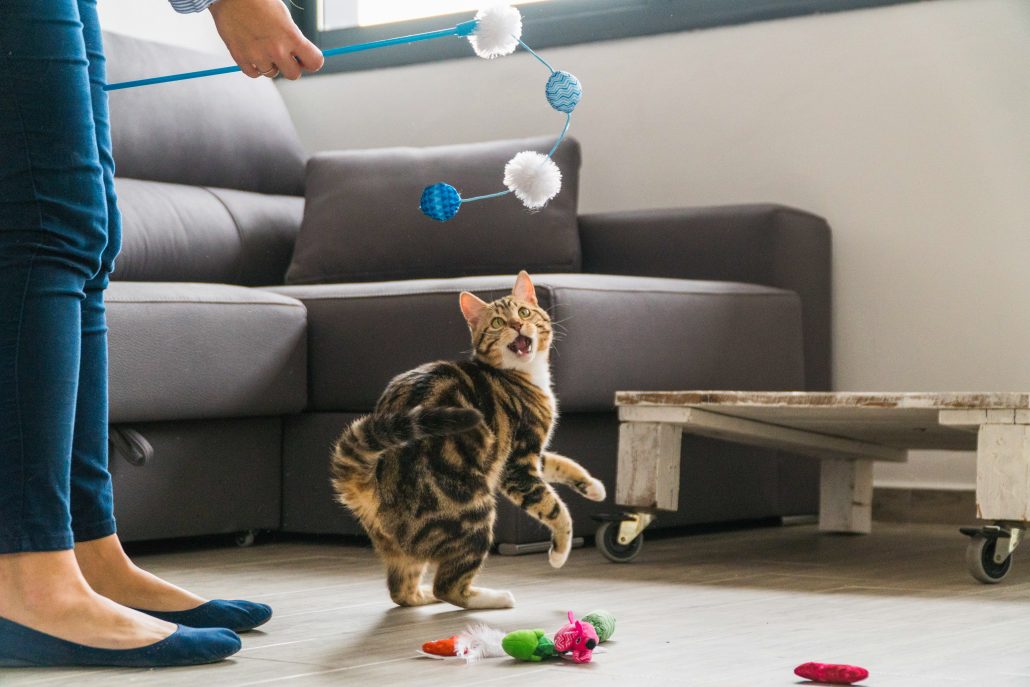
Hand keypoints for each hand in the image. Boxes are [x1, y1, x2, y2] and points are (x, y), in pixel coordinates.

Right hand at [208, 0, 324, 79]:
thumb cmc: (258, 1)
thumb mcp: (283, 17)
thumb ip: (293, 38)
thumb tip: (300, 54)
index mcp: (292, 37)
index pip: (314, 62)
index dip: (311, 62)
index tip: (305, 59)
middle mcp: (277, 50)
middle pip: (294, 74)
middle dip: (291, 66)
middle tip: (284, 56)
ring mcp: (258, 56)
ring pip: (271, 73)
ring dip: (270, 64)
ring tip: (262, 46)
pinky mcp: (240, 58)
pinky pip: (253, 73)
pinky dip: (254, 66)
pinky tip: (252, 51)